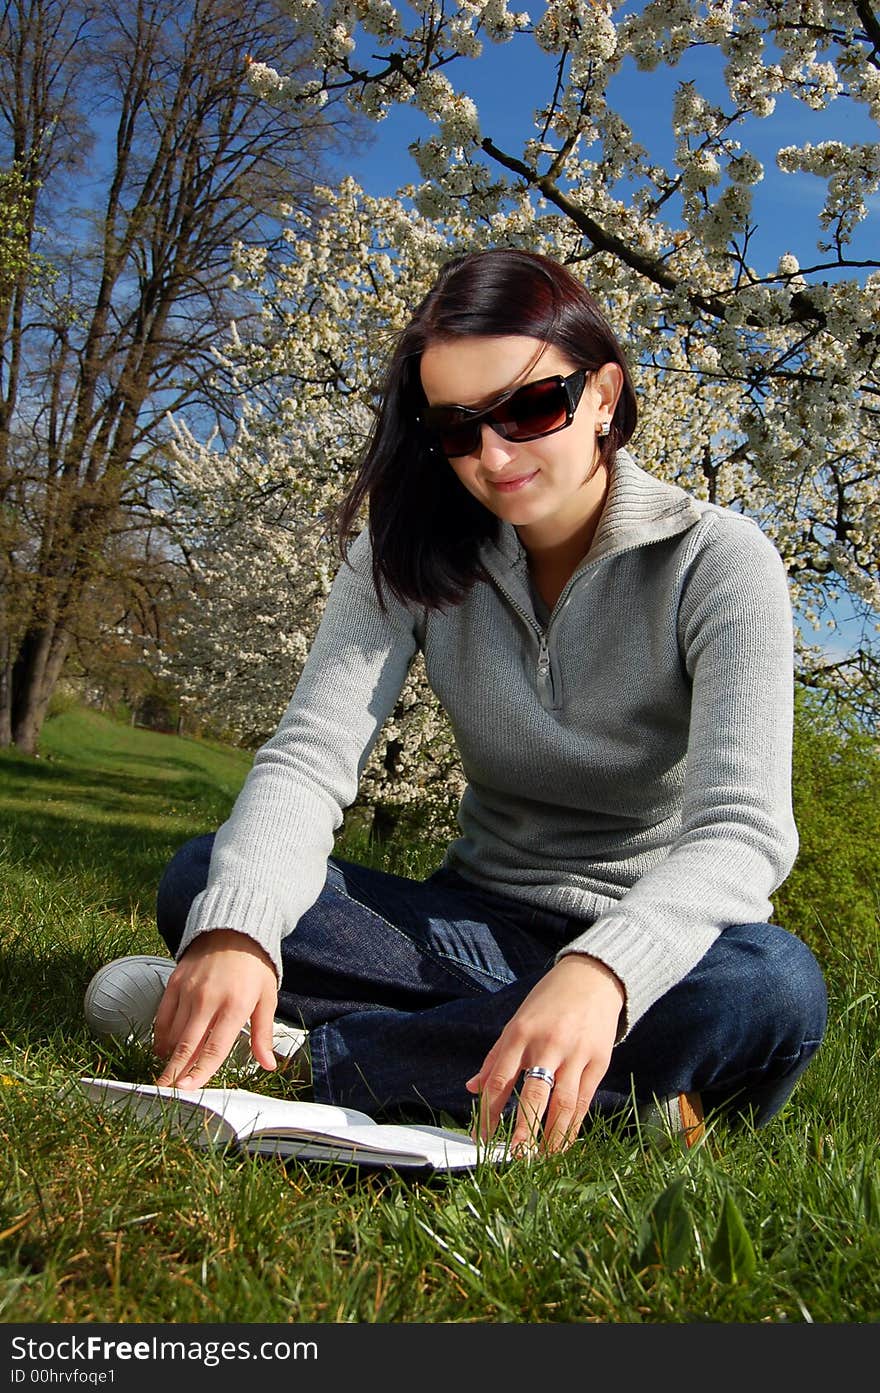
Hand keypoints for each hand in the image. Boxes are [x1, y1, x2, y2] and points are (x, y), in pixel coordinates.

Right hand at [153, 929, 278, 1088]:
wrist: (233, 930)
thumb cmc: (254, 968)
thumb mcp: (267, 998)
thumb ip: (263, 1034)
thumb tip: (269, 1065)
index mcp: (235, 1006)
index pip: (214, 1047)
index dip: (200, 1071)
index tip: (187, 1089)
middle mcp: (208, 1000)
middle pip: (187, 1044)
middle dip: (175, 1072)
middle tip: (166, 1093)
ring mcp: (189, 991)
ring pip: (174, 1033)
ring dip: (169, 1057)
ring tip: (167, 1076)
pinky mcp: (175, 983)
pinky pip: (163, 1015)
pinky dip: (161, 1035)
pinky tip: (163, 1049)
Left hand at [465, 955, 624, 1154]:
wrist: (592, 978)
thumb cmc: (548, 1002)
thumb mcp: (516, 1022)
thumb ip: (496, 1057)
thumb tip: (473, 1088)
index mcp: (521, 1033)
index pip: (500, 1079)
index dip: (488, 1112)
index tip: (480, 1139)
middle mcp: (548, 1044)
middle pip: (534, 1094)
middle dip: (523, 1128)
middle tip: (514, 1157)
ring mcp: (576, 1054)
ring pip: (564, 1103)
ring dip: (552, 1136)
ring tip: (541, 1160)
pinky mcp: (599, 1061)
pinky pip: (584, 1101)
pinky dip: (574, 1125)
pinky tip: (564, 1143)